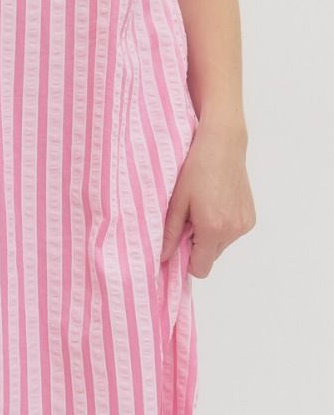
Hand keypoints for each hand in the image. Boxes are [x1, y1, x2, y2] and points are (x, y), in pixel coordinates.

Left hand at [160, 118, 256, 278]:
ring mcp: (245, 224)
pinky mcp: (250, 217)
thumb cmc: (195, 169)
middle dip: (198, 244)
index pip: (201, 268)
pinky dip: (222, 226)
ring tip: (202, 207)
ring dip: (210, 235)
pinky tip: (215, 203)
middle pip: (211, 256)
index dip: (186, 259)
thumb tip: (162, 258)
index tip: (178, 242)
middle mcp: (233, 231)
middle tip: (188, 218)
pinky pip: (232, 233)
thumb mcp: (177, 201)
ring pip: (221, 245)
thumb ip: (170, 233)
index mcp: (213, 229)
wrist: (222, 146)